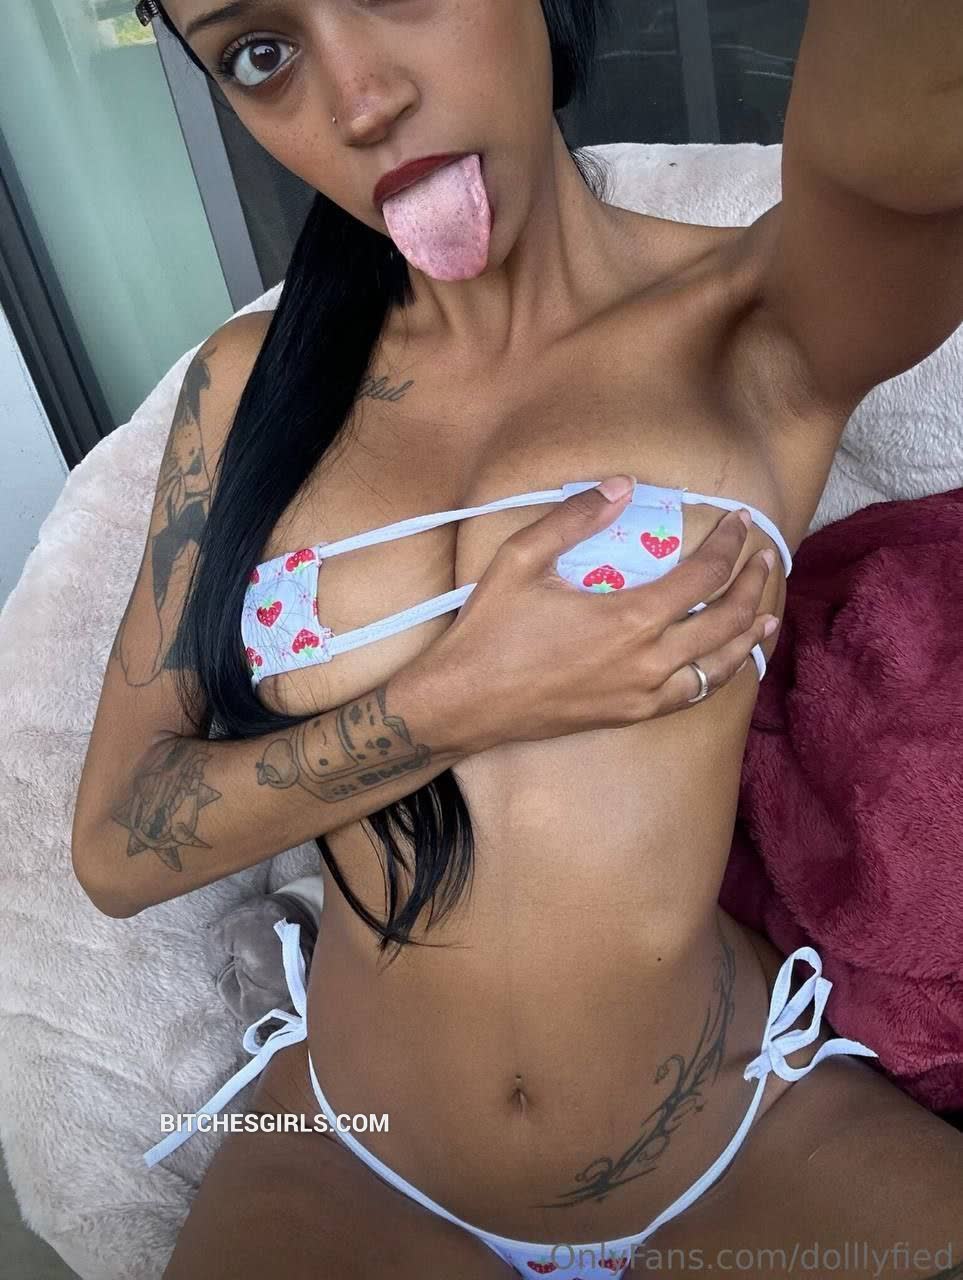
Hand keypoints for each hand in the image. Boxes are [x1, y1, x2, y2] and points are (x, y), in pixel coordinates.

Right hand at [428, 475, 778, 752]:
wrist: (465, 703)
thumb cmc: (490, 630)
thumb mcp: (521, 559)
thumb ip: (574, 518)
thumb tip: (620, 486)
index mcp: (629, 618)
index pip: (703, 577)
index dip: (728, 545)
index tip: (739, 522)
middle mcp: (649, 661)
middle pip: (726, 620)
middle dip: (753, 585)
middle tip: (764, 559)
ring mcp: (643, 694)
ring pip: (720, 666)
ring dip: (749, 634)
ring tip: (769, 612)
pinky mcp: (631, 716)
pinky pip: (693, 695)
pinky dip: (720, 674)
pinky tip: (727, 661)